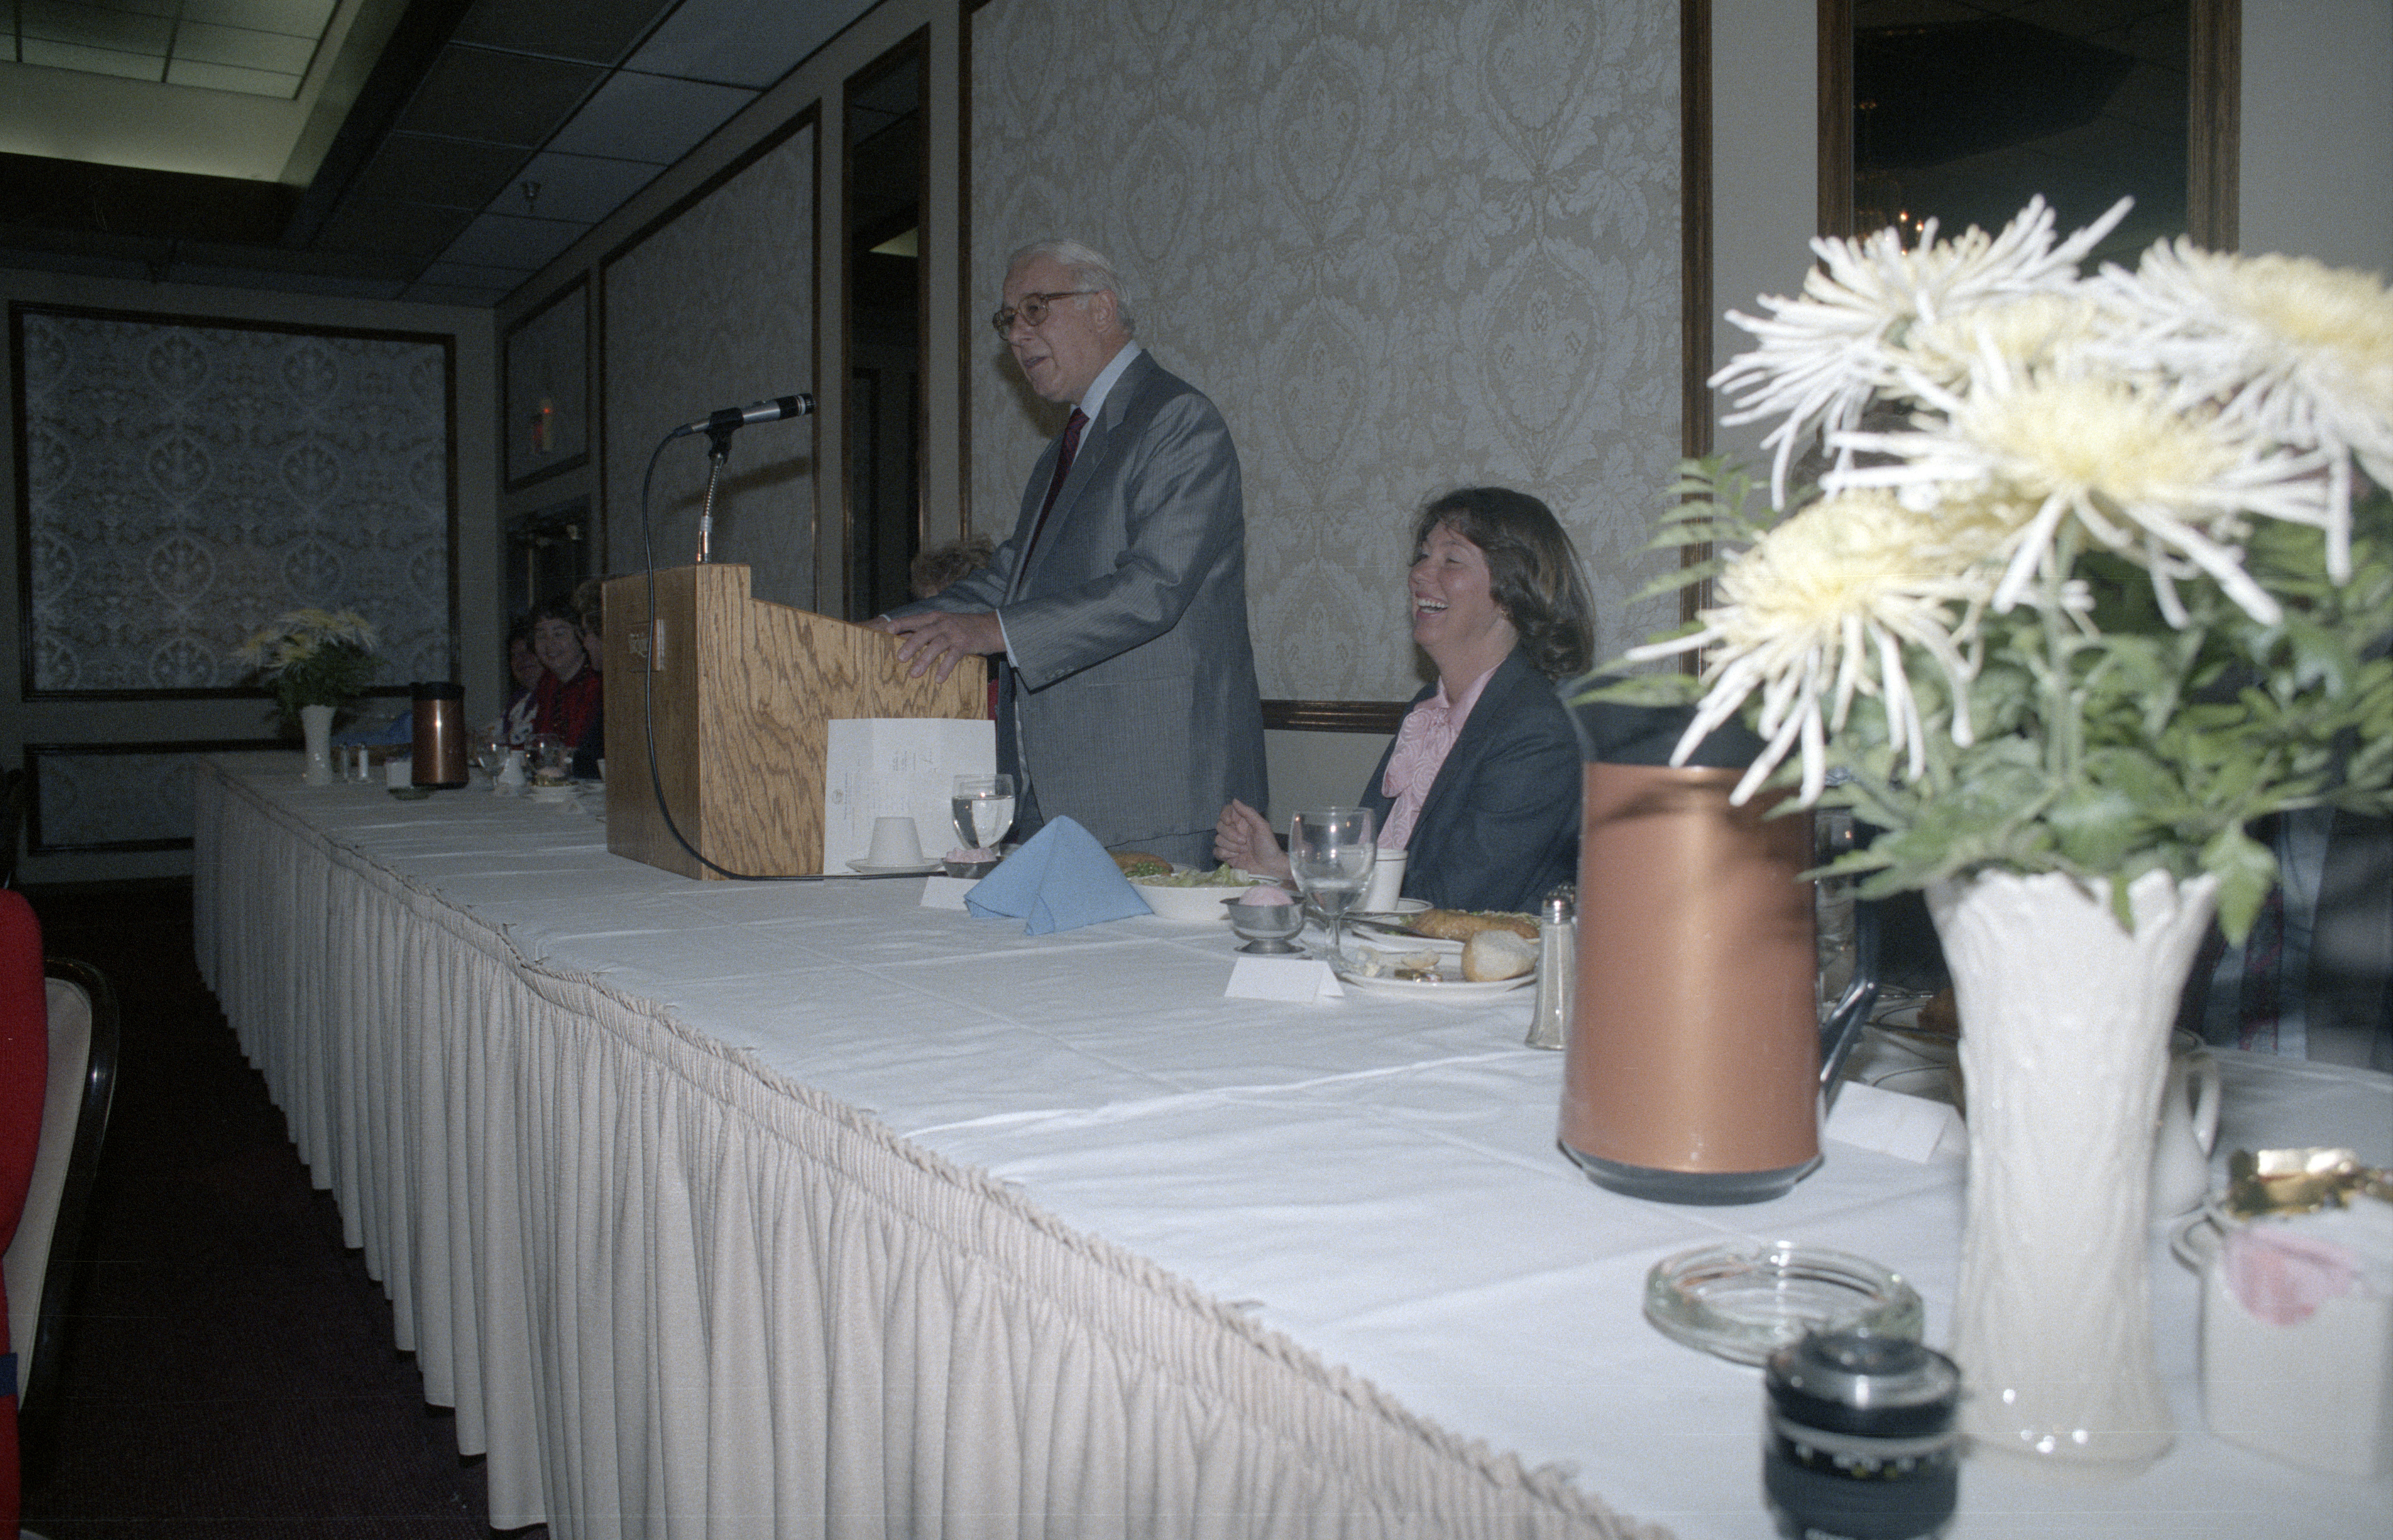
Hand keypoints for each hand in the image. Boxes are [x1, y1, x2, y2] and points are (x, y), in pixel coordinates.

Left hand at [879, 609, 1003, 680]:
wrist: (991, 627)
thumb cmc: (963, 628)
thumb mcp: (944, 624)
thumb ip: (927, 631)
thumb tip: (905, 643)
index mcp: (935, 618)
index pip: (914, 619)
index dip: (900, 623)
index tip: (887, 630)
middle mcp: (943, 623)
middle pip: (923, 633)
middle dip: (910, 645)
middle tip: (900, 658)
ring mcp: (954, 633)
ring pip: (936, 645)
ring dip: (924, 659)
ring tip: (914, 673)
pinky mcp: (965, 644)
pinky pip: (953, 657)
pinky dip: (945, 668)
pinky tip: (939, 679)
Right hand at [1214, 799, 1290, 881]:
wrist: (1269, 866)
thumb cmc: (1268, 845)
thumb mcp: (1262, 826)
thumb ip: (1249, 812)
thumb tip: (1234, 800)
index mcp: (1242, 821)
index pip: (1226, 811)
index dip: (1224, 815)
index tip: (1230, 822)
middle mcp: (1233, 831)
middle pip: (1219, 826)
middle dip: (1231, 835)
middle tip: (1244, 841)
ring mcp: (1229, 843)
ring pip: (1217, 839)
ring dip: (1232, 846)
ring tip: (1244, 850)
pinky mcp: (1226, 855)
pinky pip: (1216, 851)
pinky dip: (1226, 854)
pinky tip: (1237, 857)